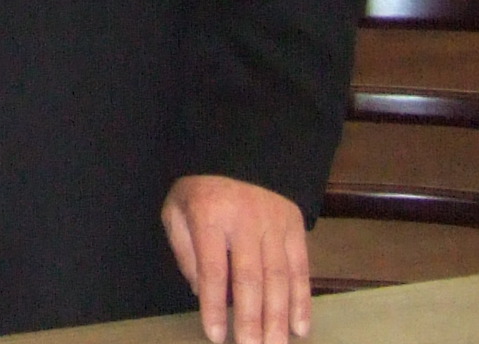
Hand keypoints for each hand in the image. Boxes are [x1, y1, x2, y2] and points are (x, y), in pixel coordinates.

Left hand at [163, 174, 310, 343]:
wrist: (239, 153)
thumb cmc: (200, 190)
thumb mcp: (177, 210)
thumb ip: (185, 251)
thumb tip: (201, 292)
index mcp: (209, 214)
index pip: (213, 268)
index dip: (215, 305)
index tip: (215, 336)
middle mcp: (245, 220)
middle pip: (251, 277)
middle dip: (252, 319)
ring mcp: (274, 223)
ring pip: (279, 278)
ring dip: (278, 317)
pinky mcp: (295, 227)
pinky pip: (301, 269)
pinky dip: (302, 301)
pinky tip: (299, 328)